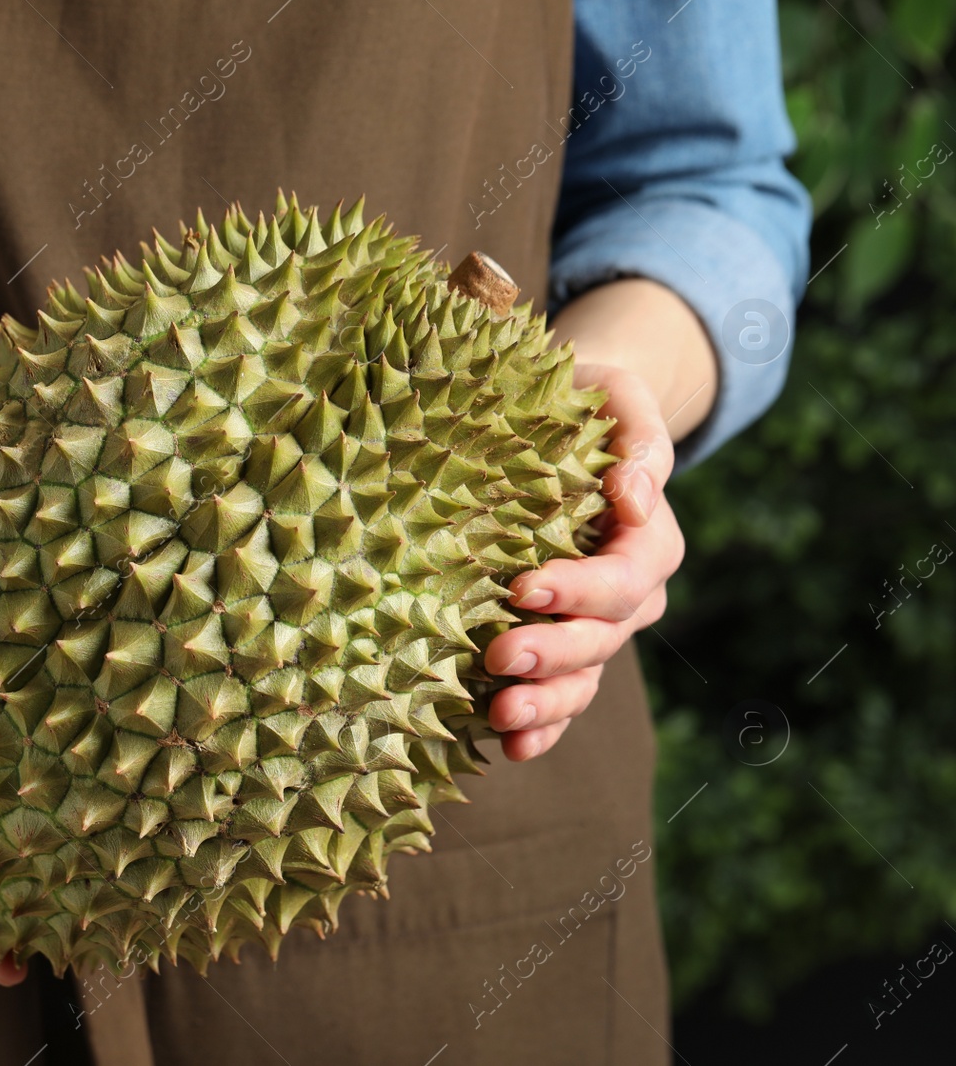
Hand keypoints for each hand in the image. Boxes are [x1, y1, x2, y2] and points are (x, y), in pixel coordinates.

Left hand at [483, 362, 684, 760]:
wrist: (573, 428)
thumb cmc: (589, 403)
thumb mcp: (619, 397)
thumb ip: (639, 438)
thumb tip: (634, 489)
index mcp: (648, 540)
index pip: (622, 576)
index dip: (579, 589)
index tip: (523, 588)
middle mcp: (632, 595)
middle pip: (602, 637)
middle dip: (553, 653)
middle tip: (498, 656)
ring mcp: (600, 629)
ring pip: (584, 679)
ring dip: (546, 704)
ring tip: (501, 717)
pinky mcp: (565, 648)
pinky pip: (563, 698)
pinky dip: (542, 726)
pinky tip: (509, 747)